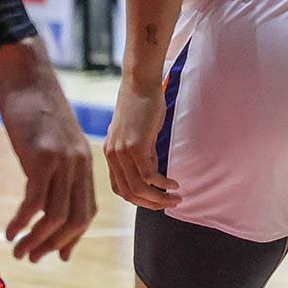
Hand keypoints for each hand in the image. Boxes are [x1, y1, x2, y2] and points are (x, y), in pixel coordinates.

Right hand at [0, 38, 95, 260]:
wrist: (28, 76)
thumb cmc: (35, 107)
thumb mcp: (53, 140)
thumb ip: (55, 167)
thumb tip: (44, 194)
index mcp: (84, 163)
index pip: (86, 210)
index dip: (73, 237)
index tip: (59, 254)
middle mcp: (79, 165)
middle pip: (74, 219)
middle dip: (54, 245)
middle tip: (32, 258)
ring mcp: (62, 161)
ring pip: (55, 215)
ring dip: (37, 239)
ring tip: (19, 252)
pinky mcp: (42, 156)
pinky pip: (35, 200)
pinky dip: (23, 222)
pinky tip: (10, 232)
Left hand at [104, 70, 181, 212]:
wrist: (139, 82)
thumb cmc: (142, 104)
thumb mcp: (137, 133)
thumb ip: (141, 152)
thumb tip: (153, 170)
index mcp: (110, 154)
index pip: (120, 189)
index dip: (138, 200)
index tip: (156, 200)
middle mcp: (113, 156)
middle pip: (129, 193)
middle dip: (151, 204)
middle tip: (170, 204)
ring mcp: (123, 151)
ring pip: (140, 188)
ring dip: (159, 198)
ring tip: (176, 197)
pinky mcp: (136, 145)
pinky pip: (150, 175)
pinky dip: (163, 184)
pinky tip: (175, 183)